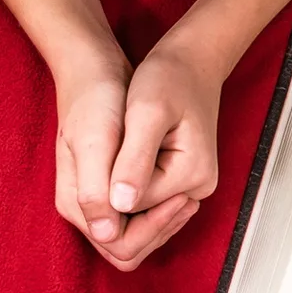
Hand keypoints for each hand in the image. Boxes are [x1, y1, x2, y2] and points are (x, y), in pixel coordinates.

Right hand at [53, 54, 173, 268]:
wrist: (96, 72)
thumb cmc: (96, 100)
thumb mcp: (97, 140)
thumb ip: (97, 187)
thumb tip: (107, 234)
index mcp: (76, 202)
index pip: (119, 246)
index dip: (153, 229)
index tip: (180, 199)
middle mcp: (87, 207)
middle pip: (129, 249)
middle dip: (160, 229)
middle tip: (188, 199)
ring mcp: (101, 198)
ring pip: (138, 235)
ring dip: (164, 221)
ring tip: (187, 195)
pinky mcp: (115, 188)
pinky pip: (142, 217)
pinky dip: (163, 209)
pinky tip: (180, 190)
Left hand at [88, 40, 223, 270]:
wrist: (189, 62)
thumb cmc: (168, 78)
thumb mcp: (145, 112)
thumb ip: (132, 162)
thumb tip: (117, 210)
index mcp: (192, 176)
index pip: (130, 214)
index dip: (102, 194)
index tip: (96, 157)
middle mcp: (196, 191)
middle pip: (138, 230)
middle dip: (107, 210)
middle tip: (95, 164)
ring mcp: (190, 190)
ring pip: (139, 224)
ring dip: (113, 205)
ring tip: (107, 160)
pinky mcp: (179, 185)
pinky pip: (145, 210)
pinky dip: (123, 198)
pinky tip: (114, 166)